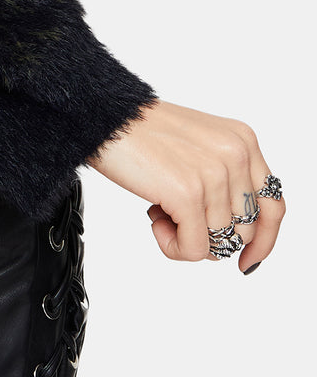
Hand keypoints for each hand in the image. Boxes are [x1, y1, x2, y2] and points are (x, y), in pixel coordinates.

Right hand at [86, 98, 284, 271]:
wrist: (104, 116)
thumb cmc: (143, 133)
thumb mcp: (202, 146)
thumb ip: (228, 180)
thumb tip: (237, 237)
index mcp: (243, 141)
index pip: (273, 207)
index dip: (264, 241)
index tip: (247, 260)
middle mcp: (235, 154)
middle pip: (244, 231)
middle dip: (211, 238)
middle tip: (177, 218)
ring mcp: (213, 174)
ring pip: (218, 244)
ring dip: (185, 238)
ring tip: (160, 210)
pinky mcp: (188, 192)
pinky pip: (193, 249)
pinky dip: (172, 247)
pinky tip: (155, 222)